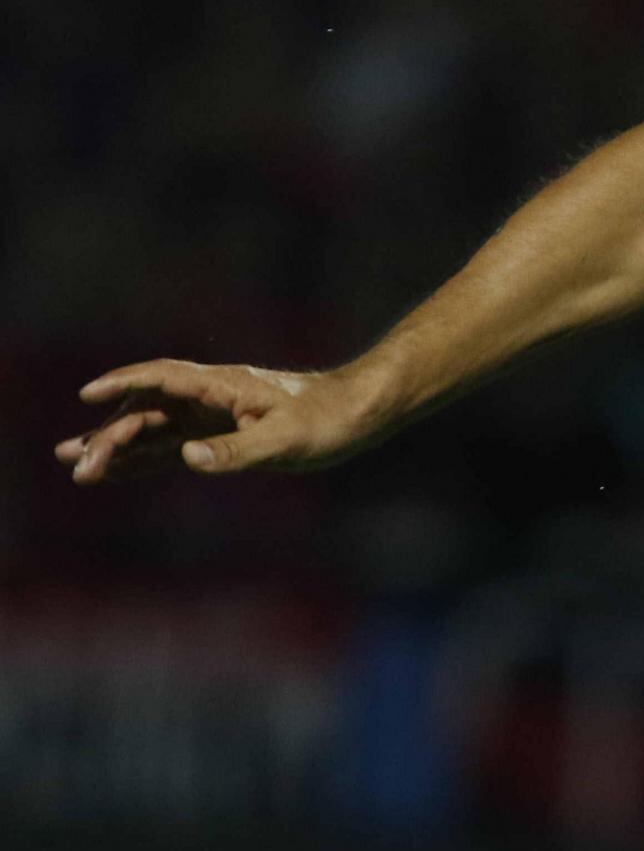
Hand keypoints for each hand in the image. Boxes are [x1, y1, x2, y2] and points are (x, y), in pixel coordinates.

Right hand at [56, 360, 390, 481]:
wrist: (361, 411)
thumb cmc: (330, 419)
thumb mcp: (286, 439)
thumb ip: (236, 451)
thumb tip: (187, 457)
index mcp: (224, 386)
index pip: (163, 378)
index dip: (124, 384)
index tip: (88, 394)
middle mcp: (212, 396)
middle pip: (149, 409)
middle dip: (110, 434)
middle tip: (76, 464)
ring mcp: (215, 415)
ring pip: (155, 428)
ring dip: (118, 446)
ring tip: (77, 466)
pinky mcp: (223, 435)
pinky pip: (173, 445)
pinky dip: (144, 458)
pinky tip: (117, 472)